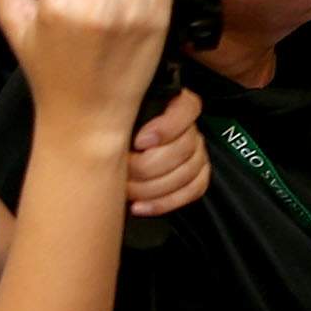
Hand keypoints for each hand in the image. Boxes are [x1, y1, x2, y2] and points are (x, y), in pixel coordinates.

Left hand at [126, 84, 210, 217]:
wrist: (114, 158)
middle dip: (148, 166)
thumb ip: (121, 115)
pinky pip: (193, 190)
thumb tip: (113, 117)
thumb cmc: (114, 134)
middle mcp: (189, 128)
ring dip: (153, 187)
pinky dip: (165, 202)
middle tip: (124, 170)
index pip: (187, 109)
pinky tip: (141, 205)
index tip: (139, 142)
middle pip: (185, 147)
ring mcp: (196, 152)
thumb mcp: (117, 119)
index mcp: (174, 104)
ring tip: (128, 190)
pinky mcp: (197, 175)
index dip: (166, 128)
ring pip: (188, 171)